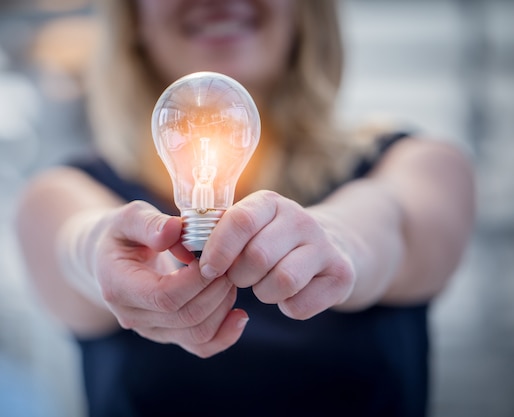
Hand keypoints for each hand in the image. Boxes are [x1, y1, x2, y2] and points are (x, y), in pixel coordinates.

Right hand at [91, 201, 247, 357]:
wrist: (110, 260)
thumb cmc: (122, 234)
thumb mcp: (128, 218)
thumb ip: (149, 224)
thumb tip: (174, 230)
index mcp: (118, 287)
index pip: (164, 296)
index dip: (196, 280)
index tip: (214, 255)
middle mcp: (132, 316)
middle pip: (185, 316)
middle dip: (216, 290)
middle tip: (231, 263)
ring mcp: (150, 330)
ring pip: (197, 334)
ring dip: (223, 307)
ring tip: (231, 277)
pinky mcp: (167, 335)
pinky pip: (200, 346)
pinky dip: (225, 335)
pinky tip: (240, 315)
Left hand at [199, 191, 355, 319]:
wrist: (329, 248)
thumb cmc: (269, 241)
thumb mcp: (247, 228)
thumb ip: (217, 232)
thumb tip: (178, 241)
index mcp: (269, 203)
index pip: (240, 220)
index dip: (219, 249)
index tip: (206, 269)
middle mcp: (300, 219)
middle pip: (258, 256)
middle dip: (240, 276)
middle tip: (240, 278)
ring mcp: (324, 245)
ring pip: (281, 281)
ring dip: (264, 293)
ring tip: (264, 285)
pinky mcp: (341, 275)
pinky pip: (300, 305)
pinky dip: (288, 307)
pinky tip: (289, 295)